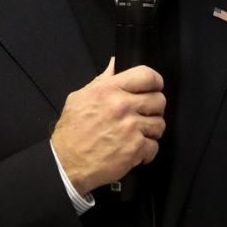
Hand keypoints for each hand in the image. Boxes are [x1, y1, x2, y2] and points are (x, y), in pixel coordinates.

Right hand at [51, 58, 165, 195]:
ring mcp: (130, 127)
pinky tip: (134, 151)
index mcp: (109, 90)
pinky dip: (147, 151)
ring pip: (159, 124)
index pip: (147, 76)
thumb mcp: (80, 98)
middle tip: (143, 116)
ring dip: (151, 131)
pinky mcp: (135, 148)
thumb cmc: (71, 132)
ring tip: (137, 135)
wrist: (66, 163)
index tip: (154, 88)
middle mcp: (122, 106)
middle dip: (154, 109)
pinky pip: (154, 146)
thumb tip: (115, 64)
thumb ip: (102, 80)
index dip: (155, 82)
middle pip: (159, 100)